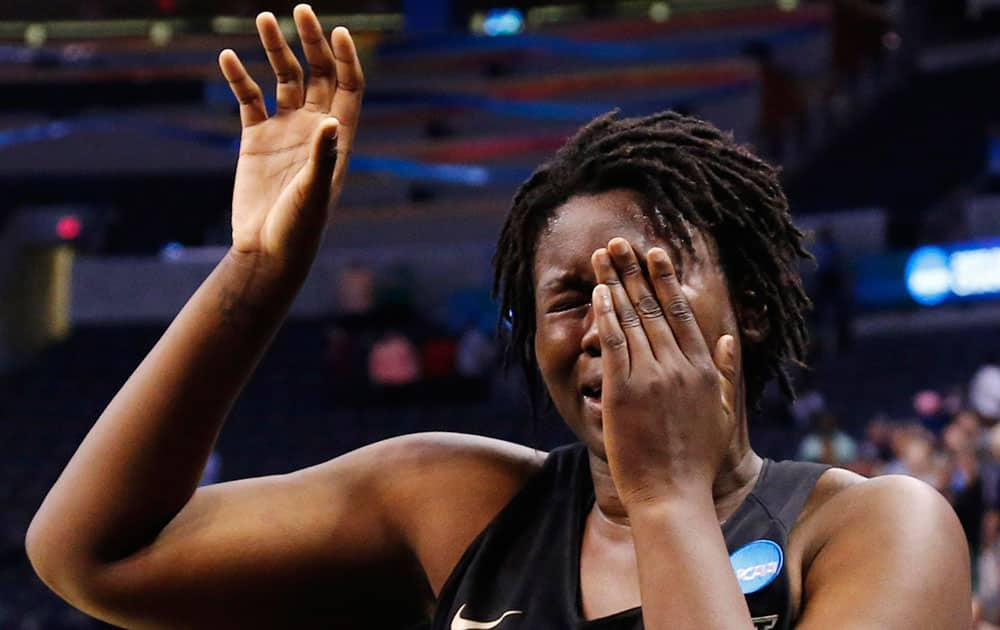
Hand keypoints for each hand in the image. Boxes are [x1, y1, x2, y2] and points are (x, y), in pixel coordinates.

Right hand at [219, 5, 363, 269]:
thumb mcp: (314, 191)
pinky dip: (239, 77)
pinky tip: (229, 57)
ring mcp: (285, 130)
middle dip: (312, 42)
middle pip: (318, 73)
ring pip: (283, 78)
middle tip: (302, 9)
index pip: (349, 86)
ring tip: (263, 18)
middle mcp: (314, 127)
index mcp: (338, 137)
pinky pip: (248, 99)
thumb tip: (329, 121)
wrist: (267, 250)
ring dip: (275, 48)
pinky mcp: (255, 139)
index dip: (346, 58)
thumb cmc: (300, 226)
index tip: (338, 30)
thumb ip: (322, 156)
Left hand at [591, 237, 737, 506]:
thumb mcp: (721, 414)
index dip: (666, 279)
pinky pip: (614, 344)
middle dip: (634, 270)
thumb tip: (729, 338)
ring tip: (603, 256)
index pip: (681, 312)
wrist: (672, 494)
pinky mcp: (624, 392)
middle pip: (653, 307)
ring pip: (631, 318)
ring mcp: (651, 377)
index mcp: (703, 368)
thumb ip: (726, 373)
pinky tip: (599, 293)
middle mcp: (679, 366)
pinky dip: (606, 315)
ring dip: (615, 282)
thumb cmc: (696, 461)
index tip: (655, 253)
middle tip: (620, 242)